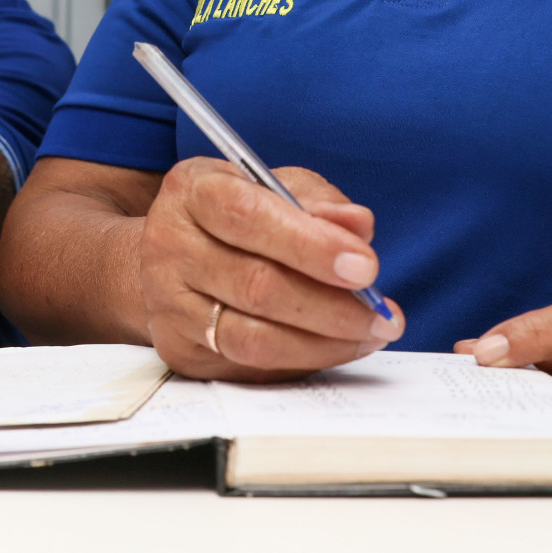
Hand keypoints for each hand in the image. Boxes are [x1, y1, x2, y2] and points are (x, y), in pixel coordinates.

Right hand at [138, 157, 400, 380]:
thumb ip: (318, 202)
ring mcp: (169, 303)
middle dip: (330, 304)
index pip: (247, 216)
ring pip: (252, 336)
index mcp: (193, 191)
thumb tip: (358, 226)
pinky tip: (337, 345)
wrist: (172, 257)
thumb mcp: (274, 188)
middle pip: (254, 284)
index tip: (365, 267)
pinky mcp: (180, 348)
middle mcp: (169, 245)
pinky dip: (304, 358)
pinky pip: (250, 364)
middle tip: (382, 314)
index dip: (310, 244)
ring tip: (369, 333)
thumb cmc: (236, 217)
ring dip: (323, 341)